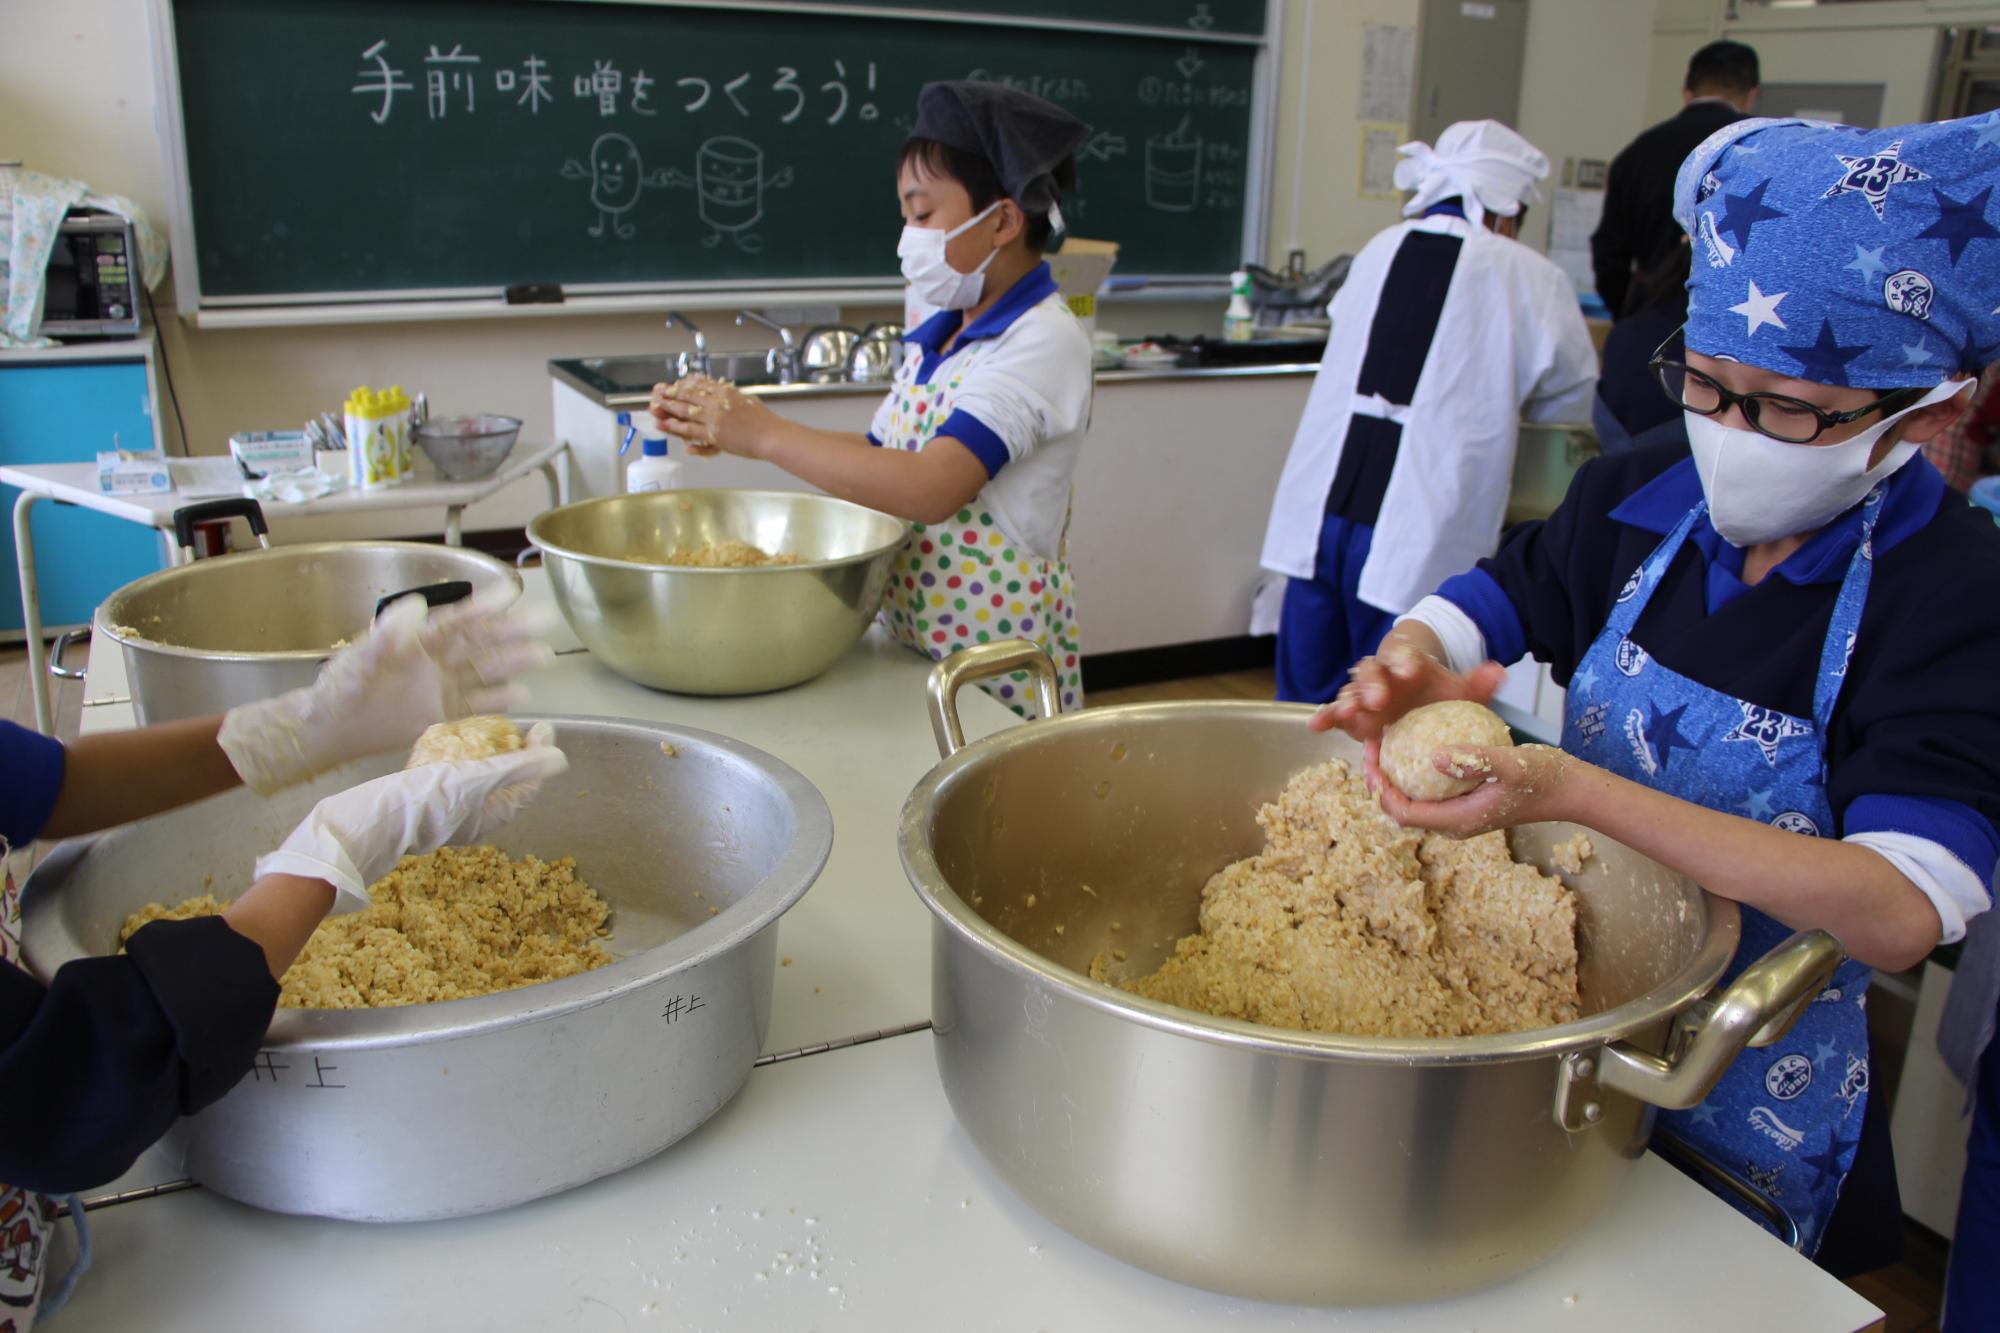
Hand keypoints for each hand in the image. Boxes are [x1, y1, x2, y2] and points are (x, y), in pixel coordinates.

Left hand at [218, 587, 551, 794]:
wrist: (330, 728)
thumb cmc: (341, 687)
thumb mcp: (362, 656)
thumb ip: (390, 632)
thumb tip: (416, 604)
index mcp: (418, 640)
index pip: (458, 619)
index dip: (485, 606)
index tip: (511, 592)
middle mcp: (435, 660)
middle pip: (481, 642)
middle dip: (513, 631)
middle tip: (544, 621)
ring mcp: (441, 687)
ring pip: (486, 671)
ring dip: (514, 662)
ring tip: (543, 656)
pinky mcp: (441, 714)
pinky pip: (477, 705)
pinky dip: (500, 700)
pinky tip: (523, 696)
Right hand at [254, 723, 566, 908]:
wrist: (365, 821)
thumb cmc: (423, 801)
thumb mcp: (476, 779)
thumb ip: (517, 767)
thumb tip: (559, 759)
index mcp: (492, 814)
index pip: (528, 782)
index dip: (539, 754)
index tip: (542, 727)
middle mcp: (473, 819)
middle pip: (505, 782)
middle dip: (516, 754)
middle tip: (518, 727)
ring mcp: (447, 814)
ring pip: (477, 782)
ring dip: (486, 757)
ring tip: (488, 730)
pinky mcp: (421, 805)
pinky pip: (448, 781)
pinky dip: (455, 761)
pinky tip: (446, 744)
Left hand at [650, 375, 775, 458]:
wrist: (771, 436)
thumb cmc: (765, 421)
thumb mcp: (748, 400)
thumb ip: (733, 397)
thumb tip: (724, 393)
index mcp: (726, 391)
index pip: (701, 384)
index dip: (685, 384)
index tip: (676, 384)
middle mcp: (717, 402)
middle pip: (688, 395)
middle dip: (672, 393)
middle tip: (659, 393)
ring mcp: (713, 418)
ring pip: (684, 411)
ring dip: (668, 408)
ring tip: (656, 407)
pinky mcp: (712, 434)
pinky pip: (688, 429)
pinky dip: (674, 426)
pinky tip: (665, 424)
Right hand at [1309, 644, 1507, 743]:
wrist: (1416, 700)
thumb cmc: (1435, 694)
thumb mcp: (1459, 691)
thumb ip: (1477, 684)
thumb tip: (1499, 671)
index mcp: (1406, 661)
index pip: (1402, 654)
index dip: (1403, 659)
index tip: (1410, 670)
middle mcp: (1380, 674)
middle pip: (1370, 671)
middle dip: (1373, 683)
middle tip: (1379, 698)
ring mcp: (1362, 694)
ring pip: (1350, 692)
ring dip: (1347, 702)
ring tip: (1348, 714)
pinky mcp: (1352, 714)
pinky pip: (1334, 713)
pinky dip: (1324, 718)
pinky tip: (1314, 727)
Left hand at [1363, 740, 1576, 836]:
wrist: (1572, 790)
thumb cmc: (1545, 779)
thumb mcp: (1512, 764)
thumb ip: (1474, 760)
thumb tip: (1434, 756)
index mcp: (1457, 820)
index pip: (1402, 812)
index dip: (1379, 788)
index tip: (1371, 757)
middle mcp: (1453, 823)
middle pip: (1401, 809)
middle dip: (1379, 782)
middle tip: (1370, 747)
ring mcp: (1460, 814)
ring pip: (1413, 800)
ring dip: (1394, 776)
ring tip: (1384, 743)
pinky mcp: (1466, 803)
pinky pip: (1430, 791)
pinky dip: (1415, 772)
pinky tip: (1413, 743)